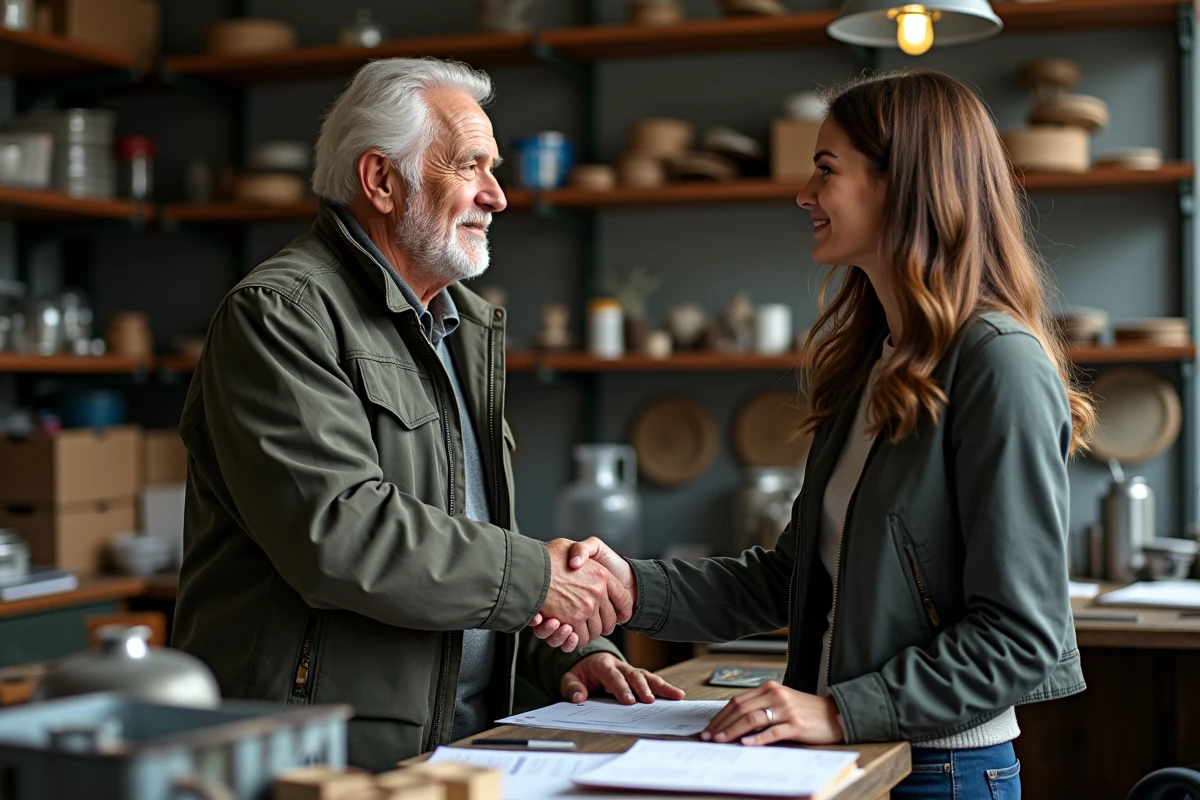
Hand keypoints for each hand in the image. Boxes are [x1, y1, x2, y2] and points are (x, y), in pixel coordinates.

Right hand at [531, 537, 635, 643]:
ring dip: (590, 633)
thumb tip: (581, 563)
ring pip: (596, 631)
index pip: (624, 599)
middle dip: (605, 625)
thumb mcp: (568, 546)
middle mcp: (597, 592)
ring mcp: (586, 607)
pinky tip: (571, 632)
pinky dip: (576, 638)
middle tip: (596, 624)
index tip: (622, 615)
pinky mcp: (572, 621)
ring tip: (581, 628)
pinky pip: (581, 637)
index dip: (624, 610)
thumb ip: (581, 553)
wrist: (527, 567)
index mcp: (602, 575)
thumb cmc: (546, 556)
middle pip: (611, 620)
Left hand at [560, 653, 686, 704]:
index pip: (613, 676)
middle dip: (643, 688)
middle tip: (649, 701)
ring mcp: (630, 670)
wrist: (587, 663)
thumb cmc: (580, 674)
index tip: (629, 701)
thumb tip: (578, 698)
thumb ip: (572, 688)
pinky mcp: (638, 677)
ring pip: (647, 675)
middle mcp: (619, 665)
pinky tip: (677, 695)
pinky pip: (652, 681)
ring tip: (675, 695)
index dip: (621, 688)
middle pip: (634, 675)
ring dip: (661, 686)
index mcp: (602, 664)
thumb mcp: (569, 680)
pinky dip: (664, 688)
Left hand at [700, 682, 843, 745]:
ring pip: (752, 719)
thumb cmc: (805, 710)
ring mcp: (786, 709)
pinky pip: (772, 732)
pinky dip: (757, 738)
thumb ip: (760, 707)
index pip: (737, 701)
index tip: (709, 727)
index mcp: (769, 688)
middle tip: (709, 737)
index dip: (721, 715)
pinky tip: (746, 744)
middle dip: (722, 724)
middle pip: (741, 709)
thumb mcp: (780, 702)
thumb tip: (733, 723)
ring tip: (721, 741)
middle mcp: (776, 695)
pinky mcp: (796, 724)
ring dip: (733, 731)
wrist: (834, 715)